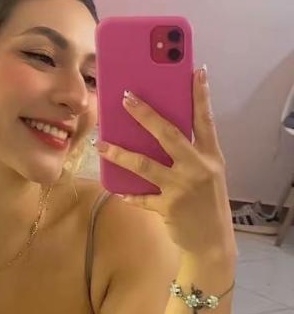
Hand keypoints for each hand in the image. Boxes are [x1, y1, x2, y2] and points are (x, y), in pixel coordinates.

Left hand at [93, 65, 236, 258]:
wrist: (213, 242)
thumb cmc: (205, 202)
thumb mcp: (206, 174)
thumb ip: (189, 154)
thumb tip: (157, 131)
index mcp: (210, 156)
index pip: (205, 120)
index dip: (201, 96)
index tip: (195, 71)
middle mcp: (198, 168)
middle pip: (169, 134)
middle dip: (145, 114)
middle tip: (125, 97)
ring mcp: (182, 188)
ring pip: (145, 165)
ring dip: (119, 153)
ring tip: (100, 144)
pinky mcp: (168, 207)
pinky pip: (140, 197)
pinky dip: (127, 193)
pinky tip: (115, 189)